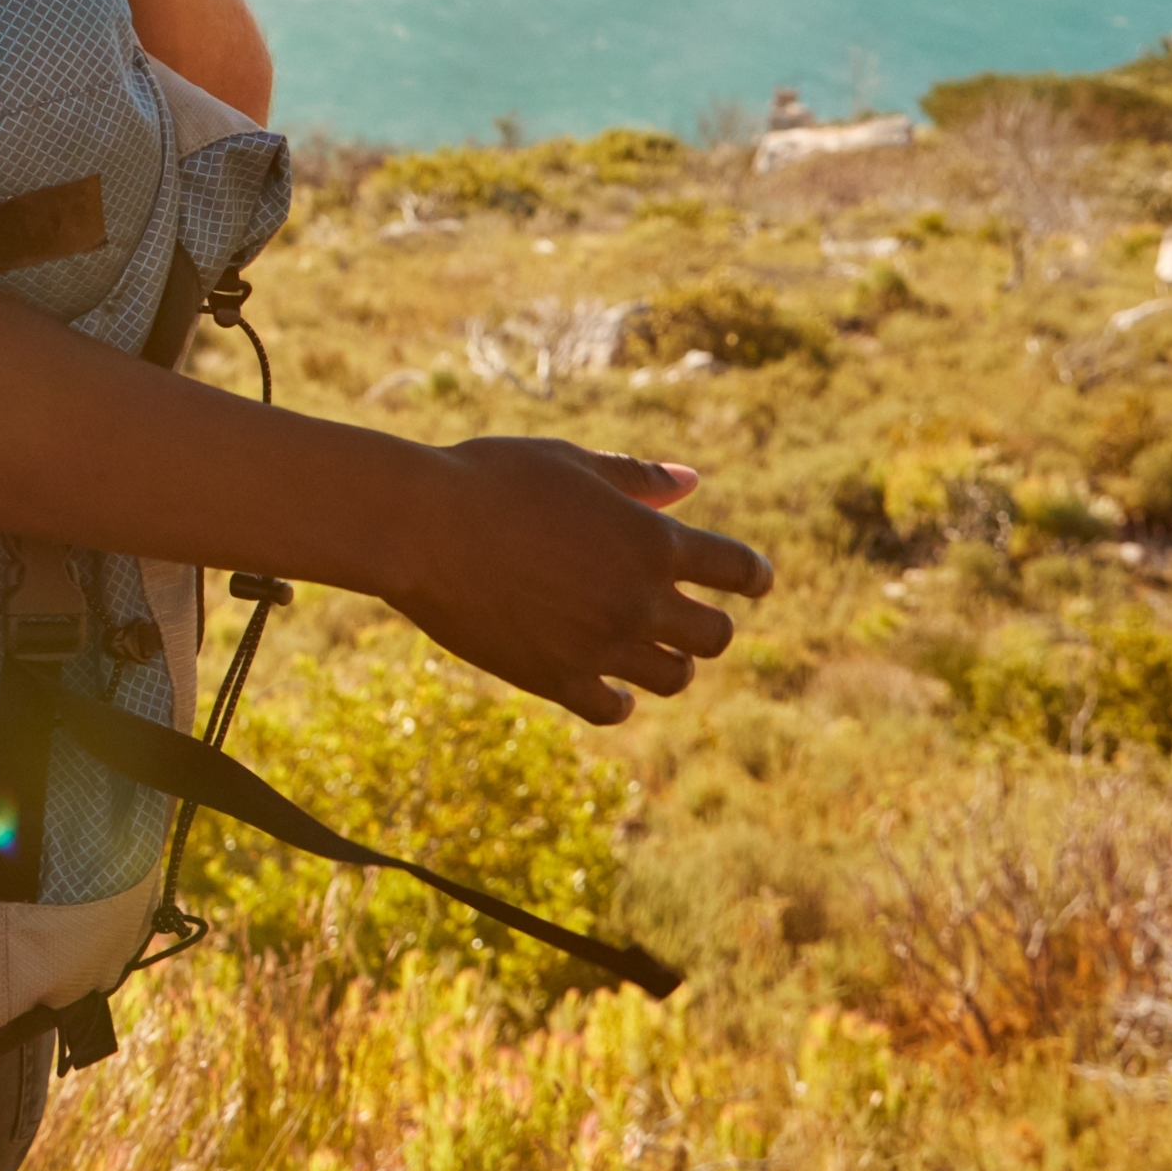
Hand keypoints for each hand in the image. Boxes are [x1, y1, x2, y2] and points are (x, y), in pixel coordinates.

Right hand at [380, 437, 769, 724]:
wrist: (419, 527)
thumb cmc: (491, 478)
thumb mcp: (569, 463)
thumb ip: (636, 476)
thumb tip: (693, 483)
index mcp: (650, 540)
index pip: (738, 570)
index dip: (752, 575)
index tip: (751, 580)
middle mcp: (638, 598)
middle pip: (717, 634)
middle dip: (709, 622)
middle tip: (686, 614)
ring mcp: (600, 644)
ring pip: (675, 676)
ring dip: (671, 662)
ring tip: (649, 649)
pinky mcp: (556, 678)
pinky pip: (614, 708)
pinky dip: (622, 700)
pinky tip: (613, 687)